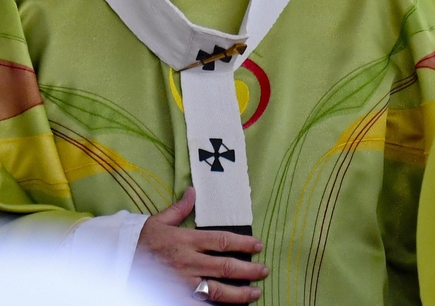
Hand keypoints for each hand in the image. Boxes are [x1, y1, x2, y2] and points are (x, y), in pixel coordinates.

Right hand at [134, 187, 268, 302]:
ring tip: (255, 293)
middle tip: (264, 271)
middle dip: (248, 270)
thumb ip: (180, 208)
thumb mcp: (160, 220)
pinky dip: (215, 304)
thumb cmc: (140, 240)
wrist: (118, 261)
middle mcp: (188, 262)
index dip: (243, 243)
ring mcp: (183, 282)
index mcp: (187, 240)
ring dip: (239, 293)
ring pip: (217, 290)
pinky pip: (200, 302)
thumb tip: (192, 192)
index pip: (222, 241)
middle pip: (225, 267)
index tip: (258, 246)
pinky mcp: (176, 296)